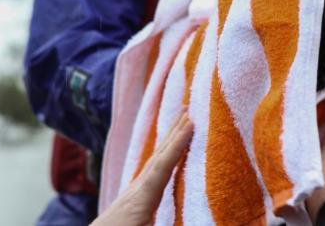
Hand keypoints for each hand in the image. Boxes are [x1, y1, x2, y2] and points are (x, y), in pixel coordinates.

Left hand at [93, 110, 192, 225]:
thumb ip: (165, 221)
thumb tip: (193, 214)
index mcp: (141, 200)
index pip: (162, 167)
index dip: (177, 145)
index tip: (191, 123)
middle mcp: (136, 191)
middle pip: (158, 156)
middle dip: (174, 132)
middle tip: (189, 108)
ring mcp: (132, 194)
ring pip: (154, 161)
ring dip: (169, 141)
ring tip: (181, 121)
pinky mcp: (131, 200)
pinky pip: (151, 171)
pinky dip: (162, 156)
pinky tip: (165, 154)